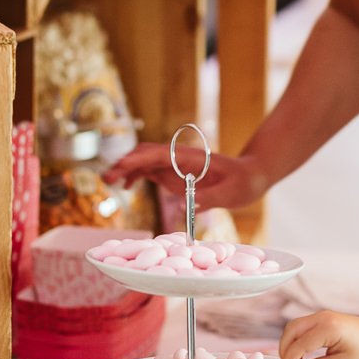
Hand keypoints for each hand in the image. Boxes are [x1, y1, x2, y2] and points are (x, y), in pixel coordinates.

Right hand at [103, 144, 267, 209]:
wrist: (250, 177)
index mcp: (191, 157)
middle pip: (146, 154)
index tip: (122, 167)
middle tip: (107, 178)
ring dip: (126, 168)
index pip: (159, 154)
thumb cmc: (244, 182)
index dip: (138, 159)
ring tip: (109, 181)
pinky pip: (150, 170)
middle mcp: (179, 158)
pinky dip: (136, 175)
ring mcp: (175, 165)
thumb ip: (212, 197)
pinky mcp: (175, 174)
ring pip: (144, 161)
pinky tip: (127, 185)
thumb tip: (191, 204)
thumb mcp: (232, 192)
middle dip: (125, 163)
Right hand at [279, 311, 358, 358]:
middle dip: (285, 349)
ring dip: (289, 343)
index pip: (301, 343)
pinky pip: (302, 326)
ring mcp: (322, 315)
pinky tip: (300, 355)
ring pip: (294, 326)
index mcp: (330, 328)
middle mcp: (323, 317)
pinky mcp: (321, 317)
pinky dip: (296, 339)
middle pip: (292, 330)